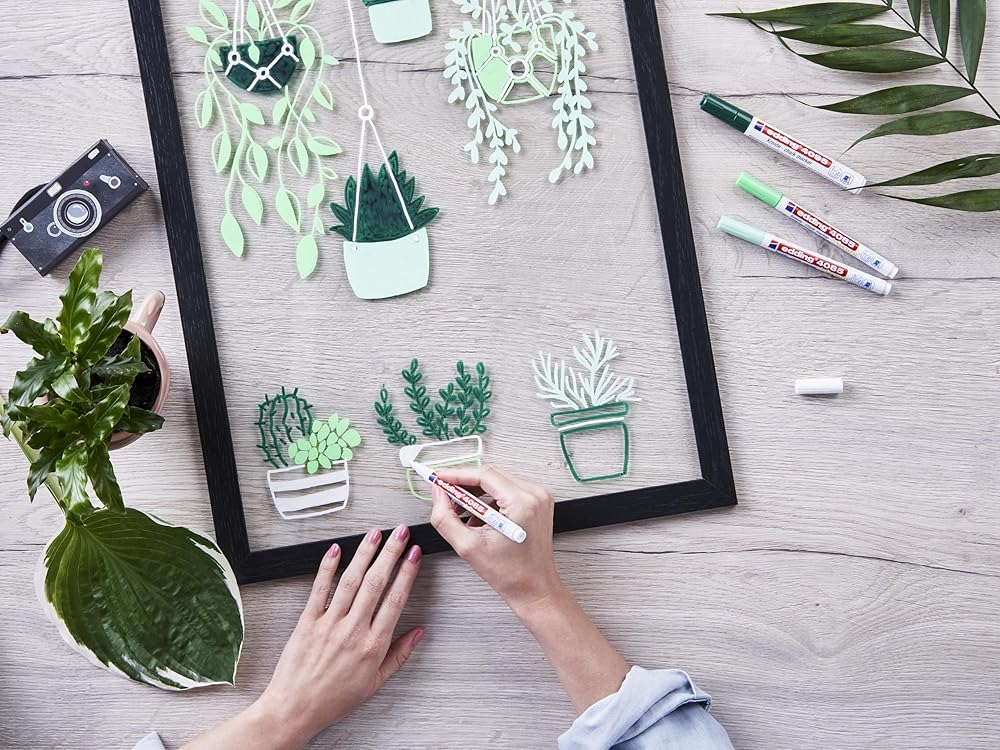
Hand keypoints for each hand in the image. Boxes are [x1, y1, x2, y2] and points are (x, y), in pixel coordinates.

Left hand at [249, 526, 423, 747]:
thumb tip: (418, 633)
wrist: (294, 709)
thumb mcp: (375, 683)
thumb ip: (399, 655)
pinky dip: (328, 567)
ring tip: (375, 534)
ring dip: (365, 553)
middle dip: (390, 553)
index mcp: (373, 646)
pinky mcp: (307, 621)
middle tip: (400, 533)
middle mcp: (353, 631)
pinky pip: (319, 589)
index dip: (407, 573)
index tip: (414, 555)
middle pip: (376, 583)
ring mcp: (329, 624)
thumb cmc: (333, 699)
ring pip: (351, 580)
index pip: (396, 599)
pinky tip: (336, 549)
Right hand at [429, 465, 562, 612]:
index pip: (483, 475)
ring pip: (498, 481)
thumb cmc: (511, 574)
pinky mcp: (537, 503)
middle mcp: (534, 495)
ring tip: (461, 511)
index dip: (456, 474)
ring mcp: (539, 497)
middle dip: (464, 483)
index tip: (439, 477)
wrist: (534, 589)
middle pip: (491, 475)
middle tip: (445, 493)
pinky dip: (489, 499)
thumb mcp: (468, 547)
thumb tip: (438, 495)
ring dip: (476, 492)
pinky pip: (507, 490)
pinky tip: (478, 516)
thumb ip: (445, 517)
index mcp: (522, 503)